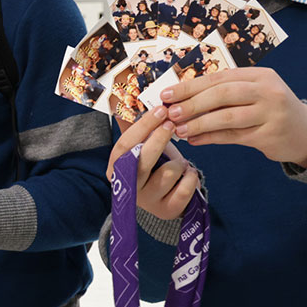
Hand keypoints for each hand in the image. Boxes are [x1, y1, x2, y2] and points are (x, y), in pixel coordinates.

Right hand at [107, 106, 200, 221]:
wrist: (165, 197)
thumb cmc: (154, 165)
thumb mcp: (142, 146)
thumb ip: (136, 127)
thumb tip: (120, 95)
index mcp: (116, 169)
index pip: (125, 145)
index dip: (143, 126)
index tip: (161, 109)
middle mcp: (127, 187)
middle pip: (142, 160)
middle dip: (160, 138)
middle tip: (174, 123)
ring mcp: (146, 201)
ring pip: (168, 173)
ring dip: (180, 163)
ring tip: (181, 162)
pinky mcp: (167, 211)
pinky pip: (185, 188)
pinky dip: (191, 177)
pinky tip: (187, 174)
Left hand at [161, 67, 306, 166]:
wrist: (306, 132)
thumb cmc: (269, 109)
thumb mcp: (253, 93)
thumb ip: (224, 92)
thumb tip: (182, 97)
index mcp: (259, 75)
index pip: (219, 77)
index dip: (190, 86)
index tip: (167, 94)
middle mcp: (267, 91)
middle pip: (223, 94)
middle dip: (192, 103)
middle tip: (170, 112)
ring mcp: (271, 113)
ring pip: (228, 117)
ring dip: (199, 123)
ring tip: (178, 130)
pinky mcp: (270, 135)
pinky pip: (234, 136)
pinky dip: (211, 138)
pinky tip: (195, 140)